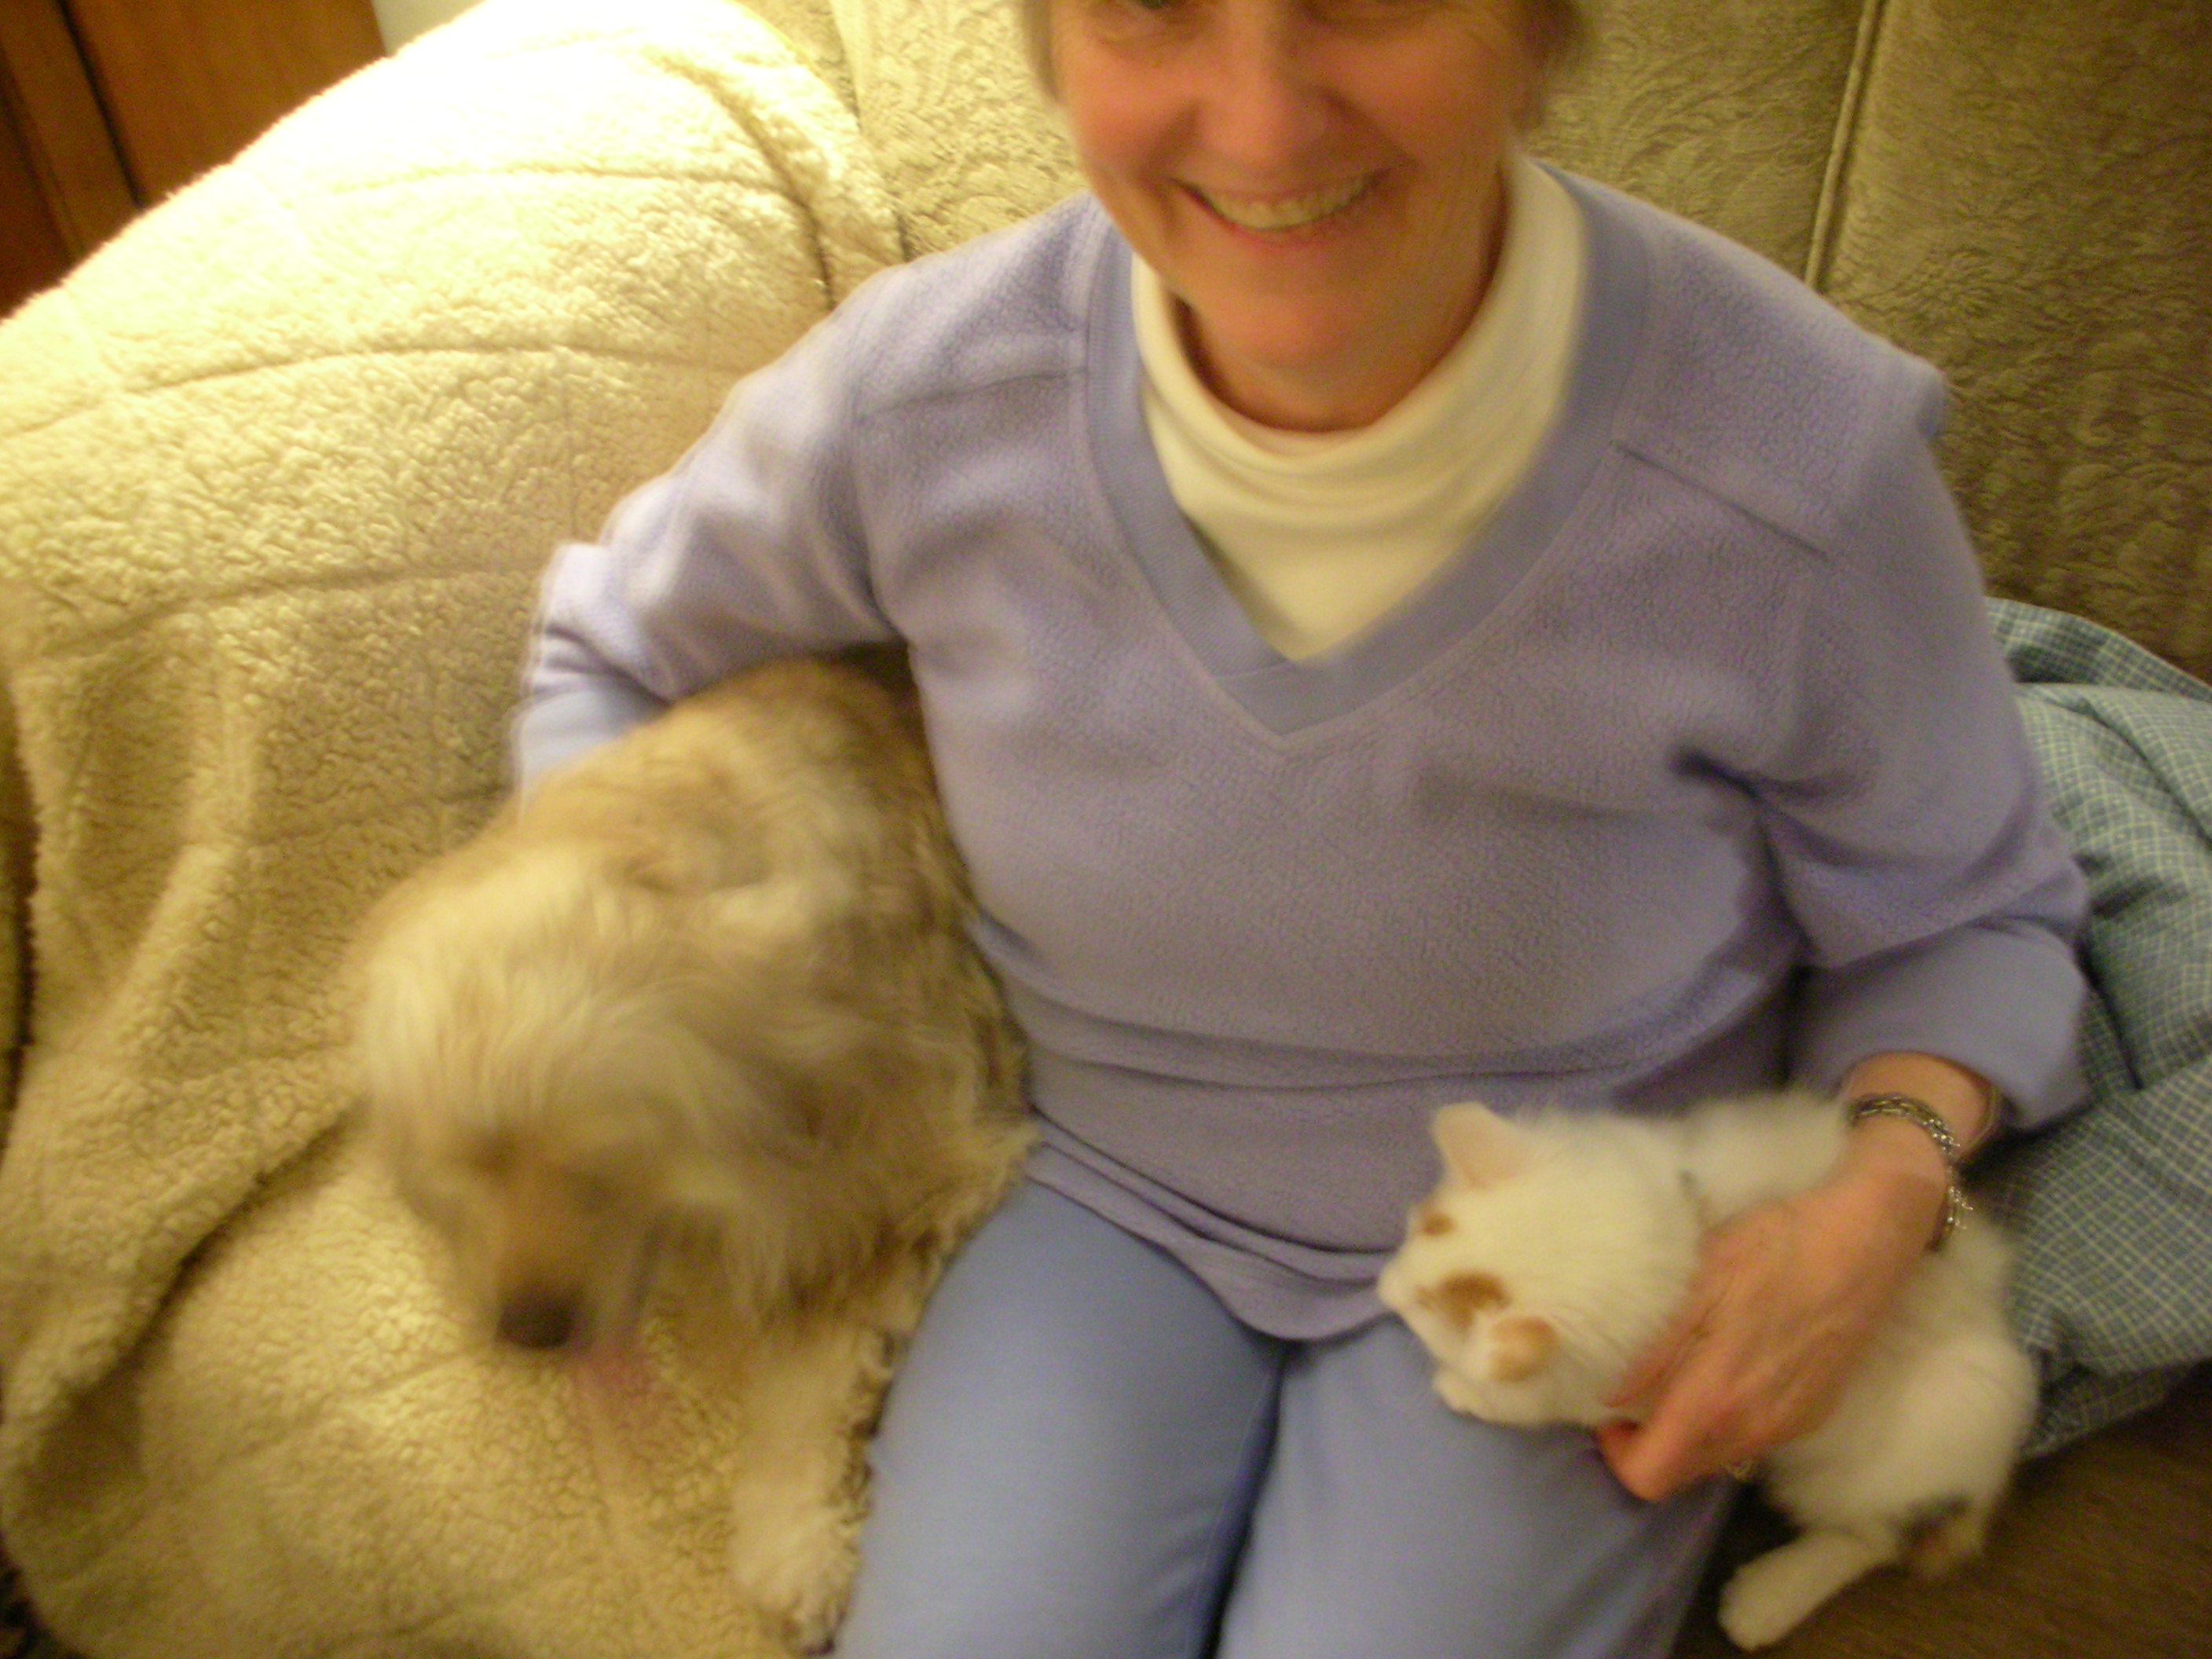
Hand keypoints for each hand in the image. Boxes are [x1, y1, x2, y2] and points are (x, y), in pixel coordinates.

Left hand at [1596, 1143, 1943, 1500]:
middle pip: (1683, 1474)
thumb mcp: (1698, 1285)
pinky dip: (1726, 1425)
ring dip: (1688, 1437)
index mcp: (1716, 1398)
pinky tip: (1724, 1375)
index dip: (1618, 1455)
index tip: (1609, 1414)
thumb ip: (1655, 1353)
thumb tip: (1613, 1397)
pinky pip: (1754, 1441)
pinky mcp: (1815, 1415)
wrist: (1865, 1241)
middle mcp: (1755, 1429)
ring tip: (1677, 1381)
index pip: (1651, 1475)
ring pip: (1720, 1460)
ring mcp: (1790, 1426)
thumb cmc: (1775, 1249)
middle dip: (1649, 1449)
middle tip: (1636, 1399)